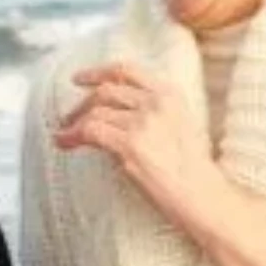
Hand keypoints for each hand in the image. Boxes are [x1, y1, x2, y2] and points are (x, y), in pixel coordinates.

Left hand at [54, 63, 222, 232]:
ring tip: (65, 134)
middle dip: (81, 103)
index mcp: (170, 94)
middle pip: (105, 91)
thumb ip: (153, 110)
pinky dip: (72, 136)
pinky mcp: (130, 145)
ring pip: (95, 112)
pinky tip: (64, 143)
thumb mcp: (179, 125)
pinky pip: (90, 131)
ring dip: (74, 123)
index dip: (97, 72)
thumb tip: (112, 111)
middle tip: (68, 118)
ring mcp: (143, 122)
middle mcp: (156, 103)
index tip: (79, 79)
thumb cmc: (190, 169)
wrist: (201, 195)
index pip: (126, 70)